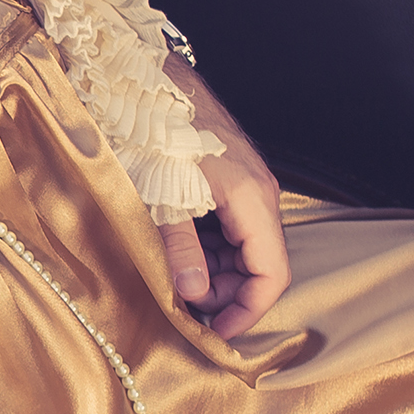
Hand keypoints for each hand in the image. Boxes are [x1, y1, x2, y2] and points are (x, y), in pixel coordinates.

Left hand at [158, 58, 289, 339]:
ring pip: (245, 246)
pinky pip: (231, 225)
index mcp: (253, 199)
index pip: (272, 273)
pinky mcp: (229, 178)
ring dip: (217, 272)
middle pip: (261, 262)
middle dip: (229, 294)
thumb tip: (194, 297)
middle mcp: (260, 192)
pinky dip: (210, 247)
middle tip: (186, 309)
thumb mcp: (160, 199)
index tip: (220, 334)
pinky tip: (177, 252)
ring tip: (176, 284)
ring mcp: (247, 184)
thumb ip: (180, 251)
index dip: (250, 311)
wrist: (142, 78)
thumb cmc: (150, 132)